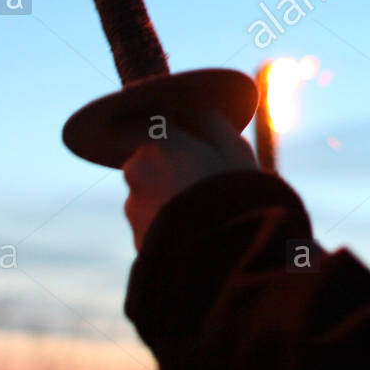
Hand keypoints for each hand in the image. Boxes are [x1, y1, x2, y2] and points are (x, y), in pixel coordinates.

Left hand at [123, 110, 258, 252]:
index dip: (175, 128)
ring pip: (151, 193)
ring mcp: (133, 206)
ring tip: (206, 214)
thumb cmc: (236, 195)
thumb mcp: (236, 149)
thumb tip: (197, 112)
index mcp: (159, 140)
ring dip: (170, 197)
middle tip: (207, 181)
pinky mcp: (137, 238)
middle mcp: (137, 169)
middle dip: (174, 166)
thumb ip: (212, 123)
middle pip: (153, 159)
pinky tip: (198, 234)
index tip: (193, 136)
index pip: (155, 121)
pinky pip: (153, 223)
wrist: (223, 257)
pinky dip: (170, 225)